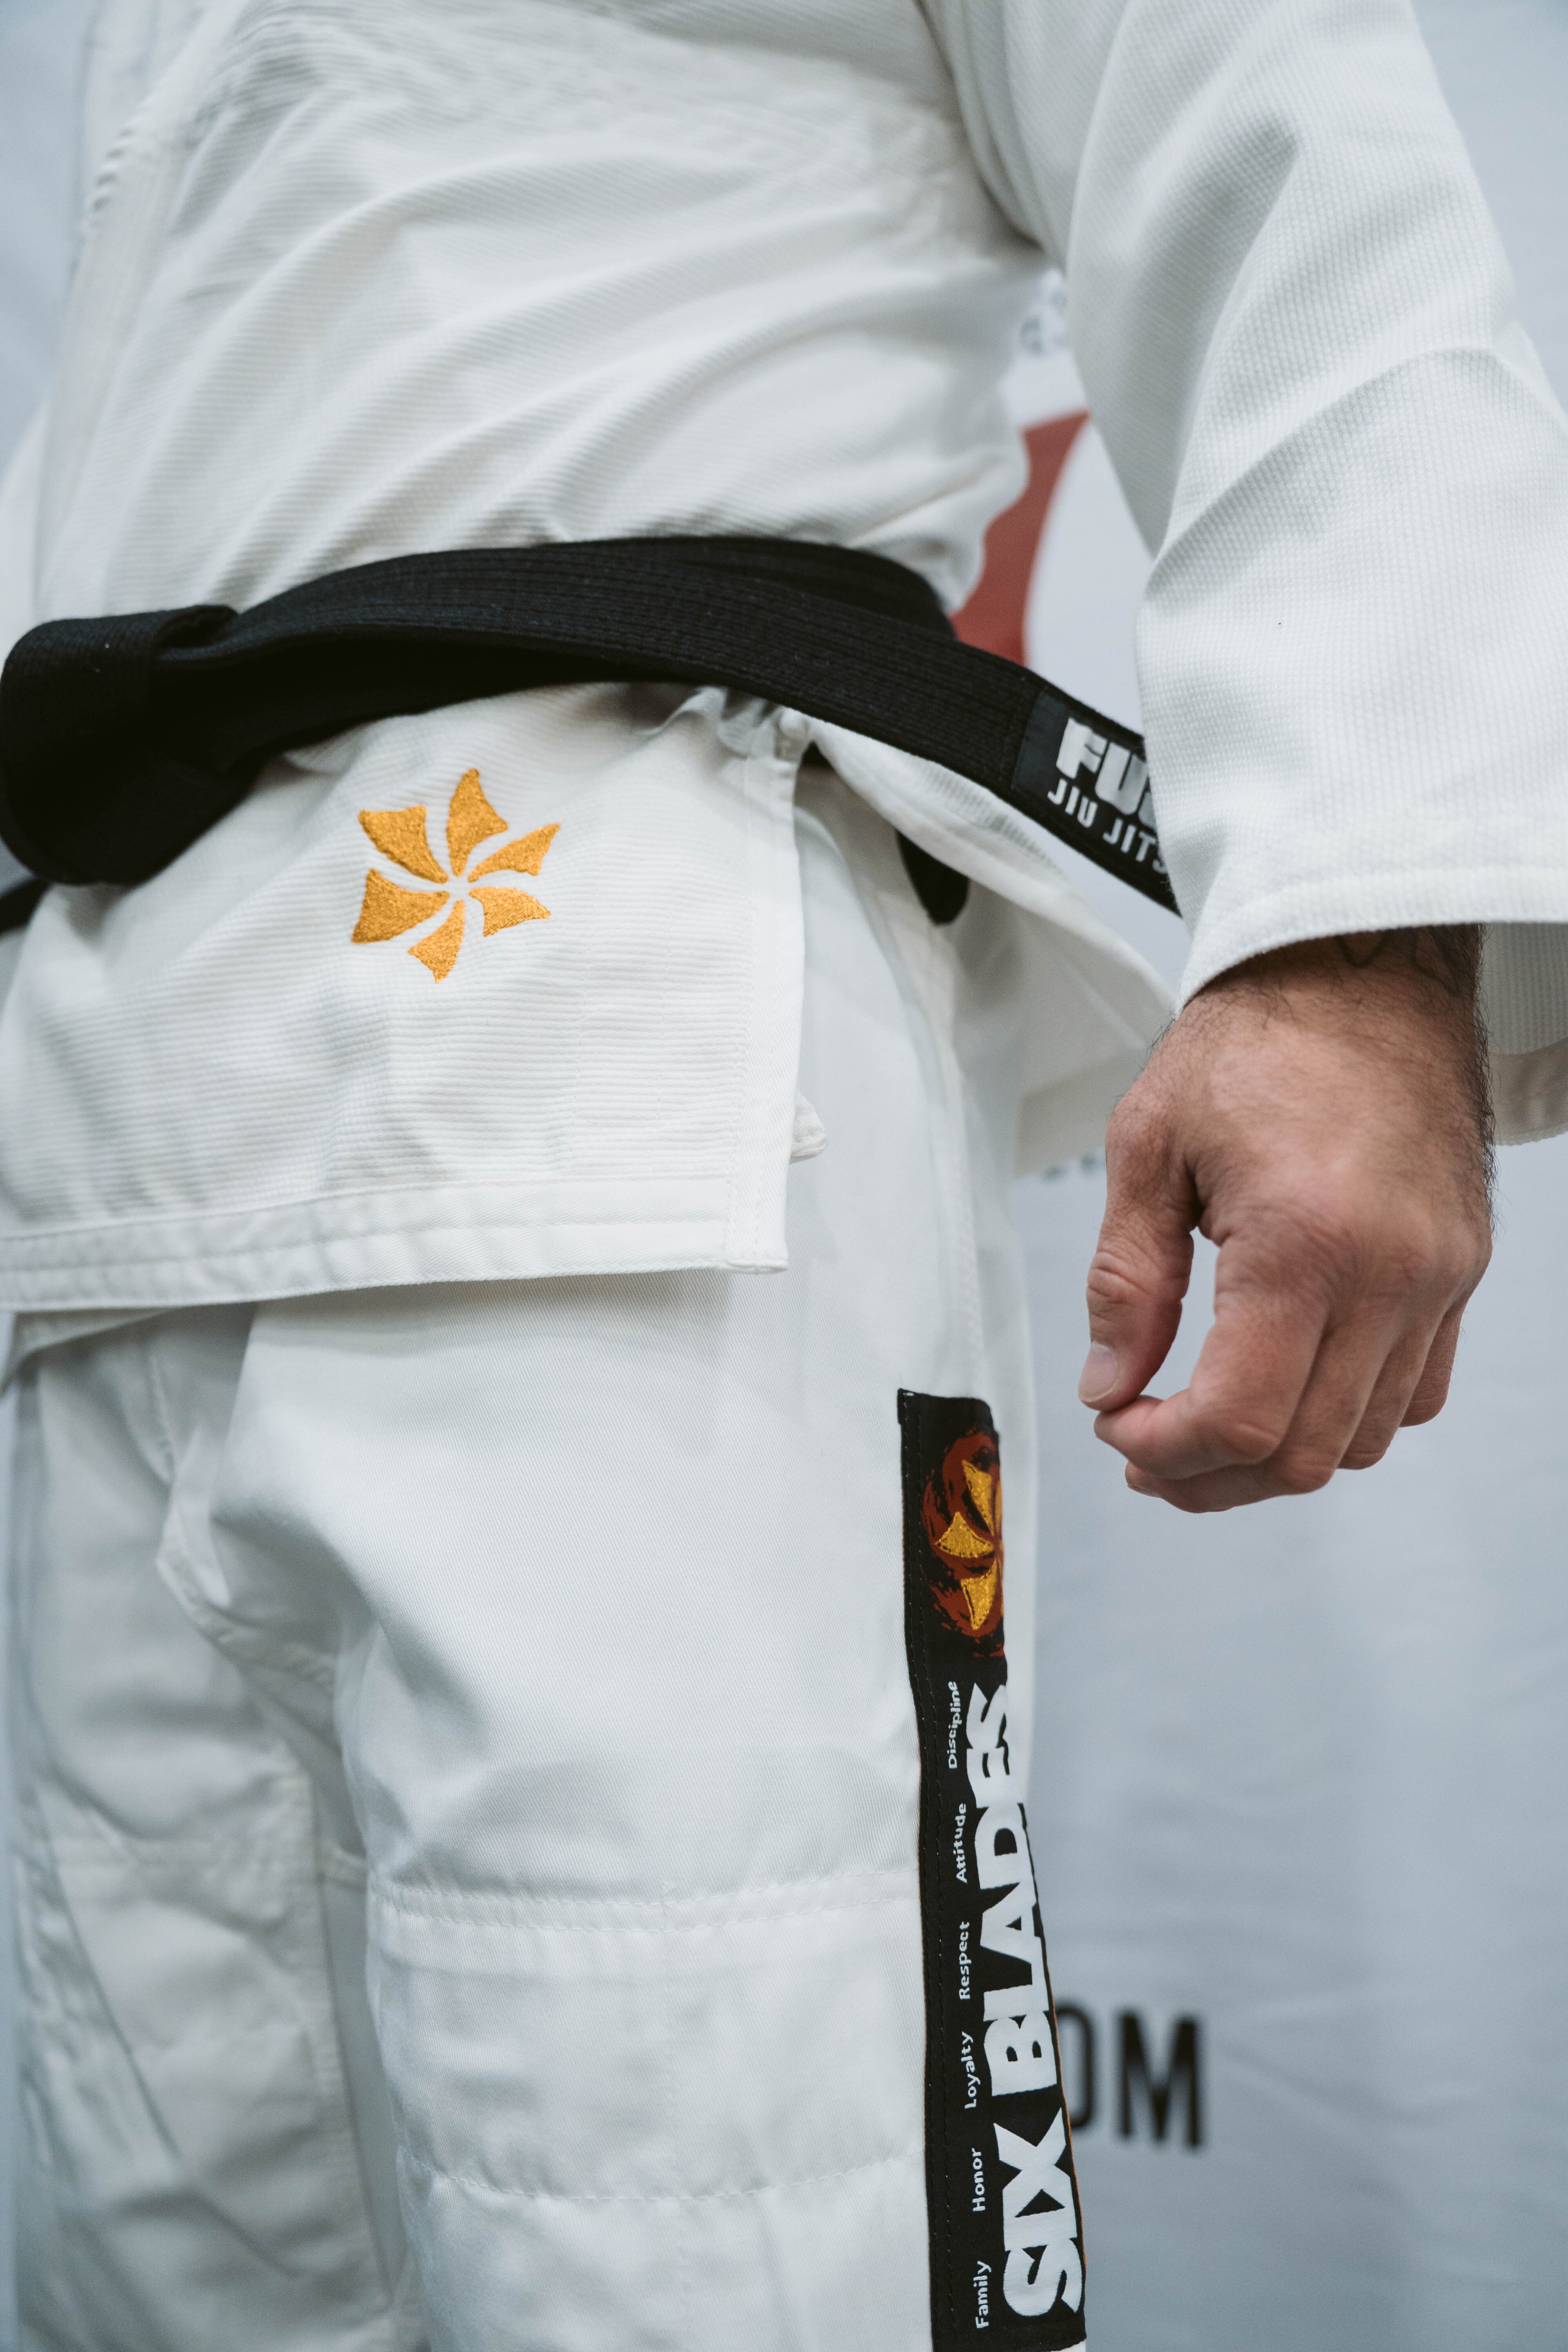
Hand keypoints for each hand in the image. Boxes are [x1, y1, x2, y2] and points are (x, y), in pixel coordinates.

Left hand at [1079, 928, 1492, 1511]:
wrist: (1364, 971)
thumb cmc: (1258, 1038)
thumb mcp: (1149, 1145)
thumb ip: (1126, 1280)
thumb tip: (1110, 1383)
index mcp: (1305, 1241)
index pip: (1238, 1419)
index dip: (1166, 1450)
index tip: (1119, 1424)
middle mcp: (1390, 1273)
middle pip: (1302, 1453)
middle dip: (1209, 1475)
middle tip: (1145, 1446)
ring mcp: (1438, 1278)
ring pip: (1360, 1440)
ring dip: (1275, 1456)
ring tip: (1202, 1427)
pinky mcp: (1460, 1271)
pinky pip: (1414, 1393)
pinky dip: (1343, 1414)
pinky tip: (1284, 1383)